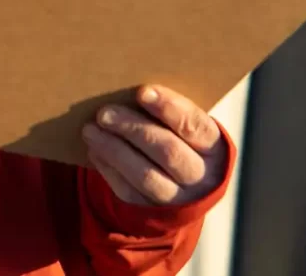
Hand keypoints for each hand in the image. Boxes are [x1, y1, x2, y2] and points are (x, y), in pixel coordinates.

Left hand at [82, 85, 228, 206]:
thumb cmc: (183, 141)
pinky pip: (129, 193)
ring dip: (114, 150)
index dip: (169, 108)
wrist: (187, 188)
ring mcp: (179, 199)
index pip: (194, 126)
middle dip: (133, 129)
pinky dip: (109, 170)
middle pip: (168, 151)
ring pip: (145, 176)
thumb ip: (169, 112)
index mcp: (215, 147)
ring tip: (90, 130)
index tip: (142, 91)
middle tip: (104, 113)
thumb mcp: (187, 127)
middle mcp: (202, 176)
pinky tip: (94, 151)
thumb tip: (131, 91)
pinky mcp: (154, 214)